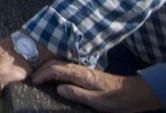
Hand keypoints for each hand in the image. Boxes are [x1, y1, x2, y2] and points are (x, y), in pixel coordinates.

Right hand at [32, 60, 161, 112]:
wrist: (134, 94)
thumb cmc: (116, 99)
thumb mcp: (97, 101)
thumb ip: (77, 94)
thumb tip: (58, 88)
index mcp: (81, 74)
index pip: (56, 69)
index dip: (43, 74)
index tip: (33, 81)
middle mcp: (81, 69)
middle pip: (56, 63)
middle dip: (42, 69)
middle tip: (31, 79)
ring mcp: (83, 70)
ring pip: (60, 65)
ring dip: (48, 69)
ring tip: (39, 79)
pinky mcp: (86, 75)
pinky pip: (66, 70)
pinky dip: (55, 72)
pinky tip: (54, 80)